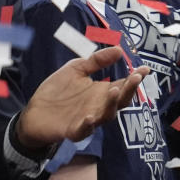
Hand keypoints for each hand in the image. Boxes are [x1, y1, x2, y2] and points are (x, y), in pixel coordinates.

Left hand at [15, 46, 148, 149]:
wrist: (33, 112)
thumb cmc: (57, 91)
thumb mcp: (76, 69)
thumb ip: (96, 61)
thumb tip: (119, 49)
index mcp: (102, 92)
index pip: (124, 84)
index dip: (136, 77)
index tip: (145, 68)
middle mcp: (100, 106)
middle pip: (121, 100)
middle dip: (130, 89)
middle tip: (135, 77)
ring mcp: (88, 119)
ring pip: (107, 115)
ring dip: (112, 104)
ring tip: (114, 90)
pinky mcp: (73, 130)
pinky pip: (84, 130)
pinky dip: (88, 125)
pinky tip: (90, 117)